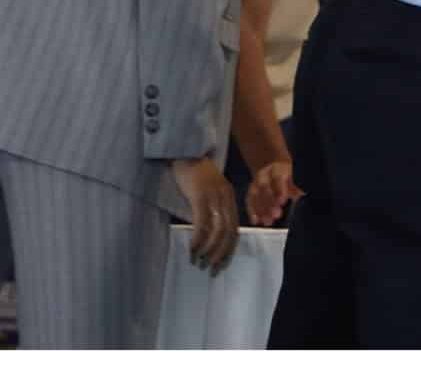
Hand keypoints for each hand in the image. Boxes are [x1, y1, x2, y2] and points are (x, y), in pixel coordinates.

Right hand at [171, 157, 238, 274]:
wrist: (185, 151)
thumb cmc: (193, 175)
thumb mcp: (208, 192)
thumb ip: (211, 209)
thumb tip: (207, 235)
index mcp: (229, 198)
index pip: (235, 230)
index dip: (228, 250)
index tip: (220, 265)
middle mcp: (226, 198)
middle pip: (229, 233)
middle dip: (220, 254)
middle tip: (210, 269)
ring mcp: (214, 196)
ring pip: (217, 230)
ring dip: (208, 249)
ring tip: (198, 261)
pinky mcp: (200, 195)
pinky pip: (202, 222)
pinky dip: (198, 239)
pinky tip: (192, 248)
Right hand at [246, 160, 302, 226]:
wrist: (271, 168)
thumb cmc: (284, 175)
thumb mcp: (291, 177)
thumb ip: (294, 187)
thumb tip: (300, 194)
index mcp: (276, 169)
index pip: (277, 178)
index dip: (279, 189)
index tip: (282, 202)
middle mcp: (264, 174)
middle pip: (264, 187)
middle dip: (269, 202)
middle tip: (276, 215)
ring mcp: (255, 182)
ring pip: (255, 195)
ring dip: (260, 210)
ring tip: (268, 222)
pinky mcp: (250, 191)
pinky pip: (249, 201)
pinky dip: (252, 211)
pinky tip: (255, 221)